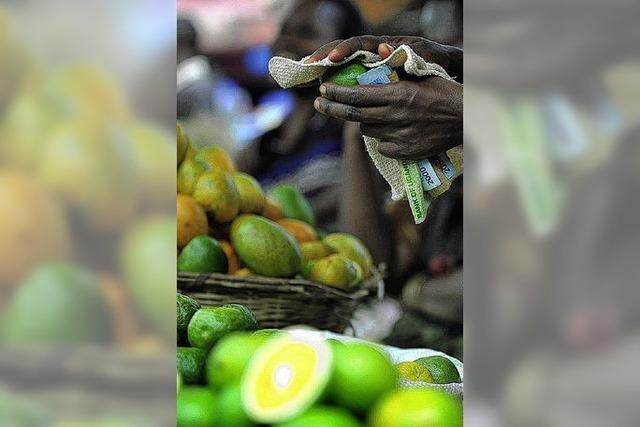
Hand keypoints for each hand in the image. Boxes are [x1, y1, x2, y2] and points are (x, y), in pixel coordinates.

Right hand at [305, 35, 462, 81]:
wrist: (442, 69)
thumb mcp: (425, 58)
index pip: (358, 43)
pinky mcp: (365, 78)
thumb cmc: (435, 62)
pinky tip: (316, 91)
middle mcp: (371, 52)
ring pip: (337, 65)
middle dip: (321, 58)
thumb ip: (407, 55)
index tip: (332, 59)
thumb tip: (383, 51)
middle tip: (304, 68)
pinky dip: (328, 83)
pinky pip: (343, 79)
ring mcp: (366, 65)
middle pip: (340, 51)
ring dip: (318, 71)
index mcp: (384, 44)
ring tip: (300, 79)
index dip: (343, 50)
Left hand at [314, 78, 462, 158]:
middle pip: (353, 114)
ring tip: (366, 113)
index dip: (336, 94)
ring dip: (362, 121)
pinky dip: (380, 139)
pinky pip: (381, 146)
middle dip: (332, 108)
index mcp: (398, 95)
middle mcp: (395, 117)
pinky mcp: (405, 152)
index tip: (323, 90)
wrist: (466, 121)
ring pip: (367, 129)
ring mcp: (399, 137)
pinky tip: (388, 131)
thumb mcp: (422, 75)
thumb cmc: (444, 93)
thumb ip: (399, 68)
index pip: (357, 95)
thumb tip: (380, 52)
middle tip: (320, 103)